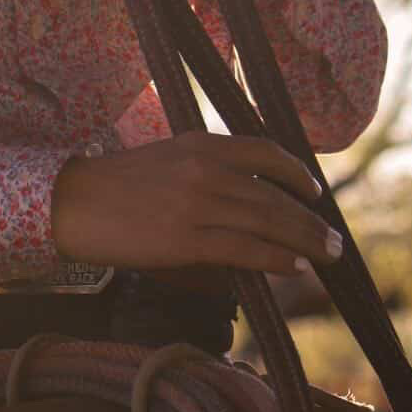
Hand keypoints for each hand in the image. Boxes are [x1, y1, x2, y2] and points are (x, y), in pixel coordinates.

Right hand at [51, 134, 340, 276]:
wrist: (74, 202)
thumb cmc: (117, 185)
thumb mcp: (167, 160)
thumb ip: (205, 170)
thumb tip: (247, 197)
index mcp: (200, 143)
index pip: (265, 152)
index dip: (297, 173)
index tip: (314, 192)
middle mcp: (205, 169)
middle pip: (274, 195)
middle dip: (311, 220)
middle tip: (336, 240)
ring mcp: (197, 204)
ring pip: (267, 222)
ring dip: (305, 242)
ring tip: (328, 256)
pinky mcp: (186, 239)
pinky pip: (245, 249)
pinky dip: (277, 259)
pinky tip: (295, 269)